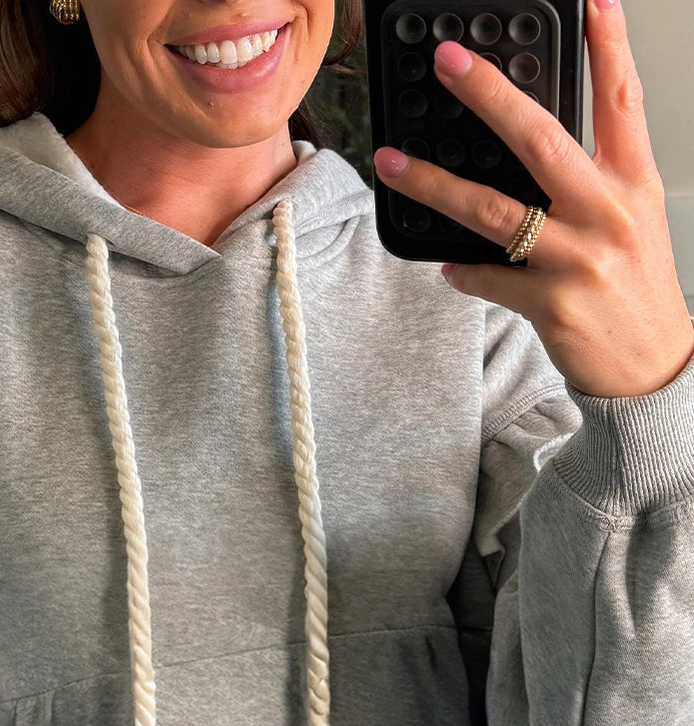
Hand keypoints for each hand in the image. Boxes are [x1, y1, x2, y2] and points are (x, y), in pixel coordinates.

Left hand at [372, 0, 693, 397]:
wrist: (652, 367)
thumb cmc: (636, 291)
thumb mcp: (631, 220)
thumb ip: (591, 180)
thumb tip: (530, 149)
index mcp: (631, 183)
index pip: (621, 100)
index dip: (608, 46)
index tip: (592, 1)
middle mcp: (606, 213)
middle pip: (542, 138)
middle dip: (489, 95)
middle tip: (448, 62)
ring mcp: (577, 259)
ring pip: (494, 210)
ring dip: (435, 184)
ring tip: (394, 163)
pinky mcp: (551, 304)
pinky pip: (487, 278)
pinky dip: (462, 269)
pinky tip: (445, 262)